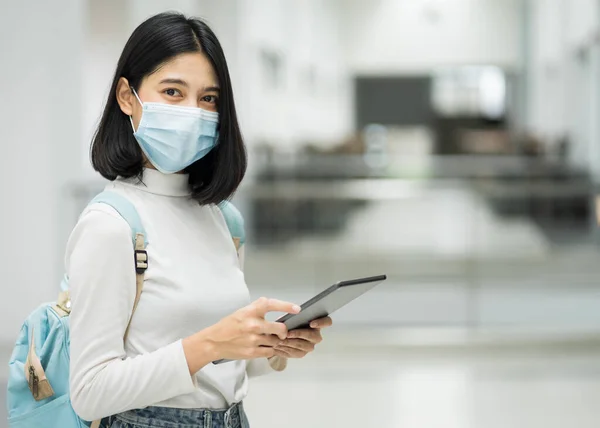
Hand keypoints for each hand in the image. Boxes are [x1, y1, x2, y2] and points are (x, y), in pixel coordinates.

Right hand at [183, 298, 299, 372]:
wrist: (214, 342)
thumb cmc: (229, 325)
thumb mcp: (242, 311)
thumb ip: (258, 309)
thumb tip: (277, 309)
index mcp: (250, 312)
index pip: (271, 305)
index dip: (286, 306)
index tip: (296, 309)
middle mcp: (253, 325)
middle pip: (279, 328)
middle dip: (283, 330)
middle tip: (282, 331)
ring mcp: (253, 340)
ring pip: (276, 341)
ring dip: (276, 340)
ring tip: (270, 339)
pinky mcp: (253, 352)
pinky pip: (270, 351)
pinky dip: (270, 349)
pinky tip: (266, 346)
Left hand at [271, 317, 332, 358]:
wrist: (280, 335)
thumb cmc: (288, 322)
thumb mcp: (290, 316)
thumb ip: (292, 316)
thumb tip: (289, 319)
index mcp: (317, 323)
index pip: (327, 321)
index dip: (321, 322)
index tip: (311, 323)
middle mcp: (316, 336)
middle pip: (313, 336)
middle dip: (299, 334)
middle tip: (287, 333)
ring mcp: (309, 346)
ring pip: (303, 346)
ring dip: (291, 343)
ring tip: (279, 340)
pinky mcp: (301, 353)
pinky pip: (295, 353)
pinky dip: (285, 349)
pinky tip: (277, 346)